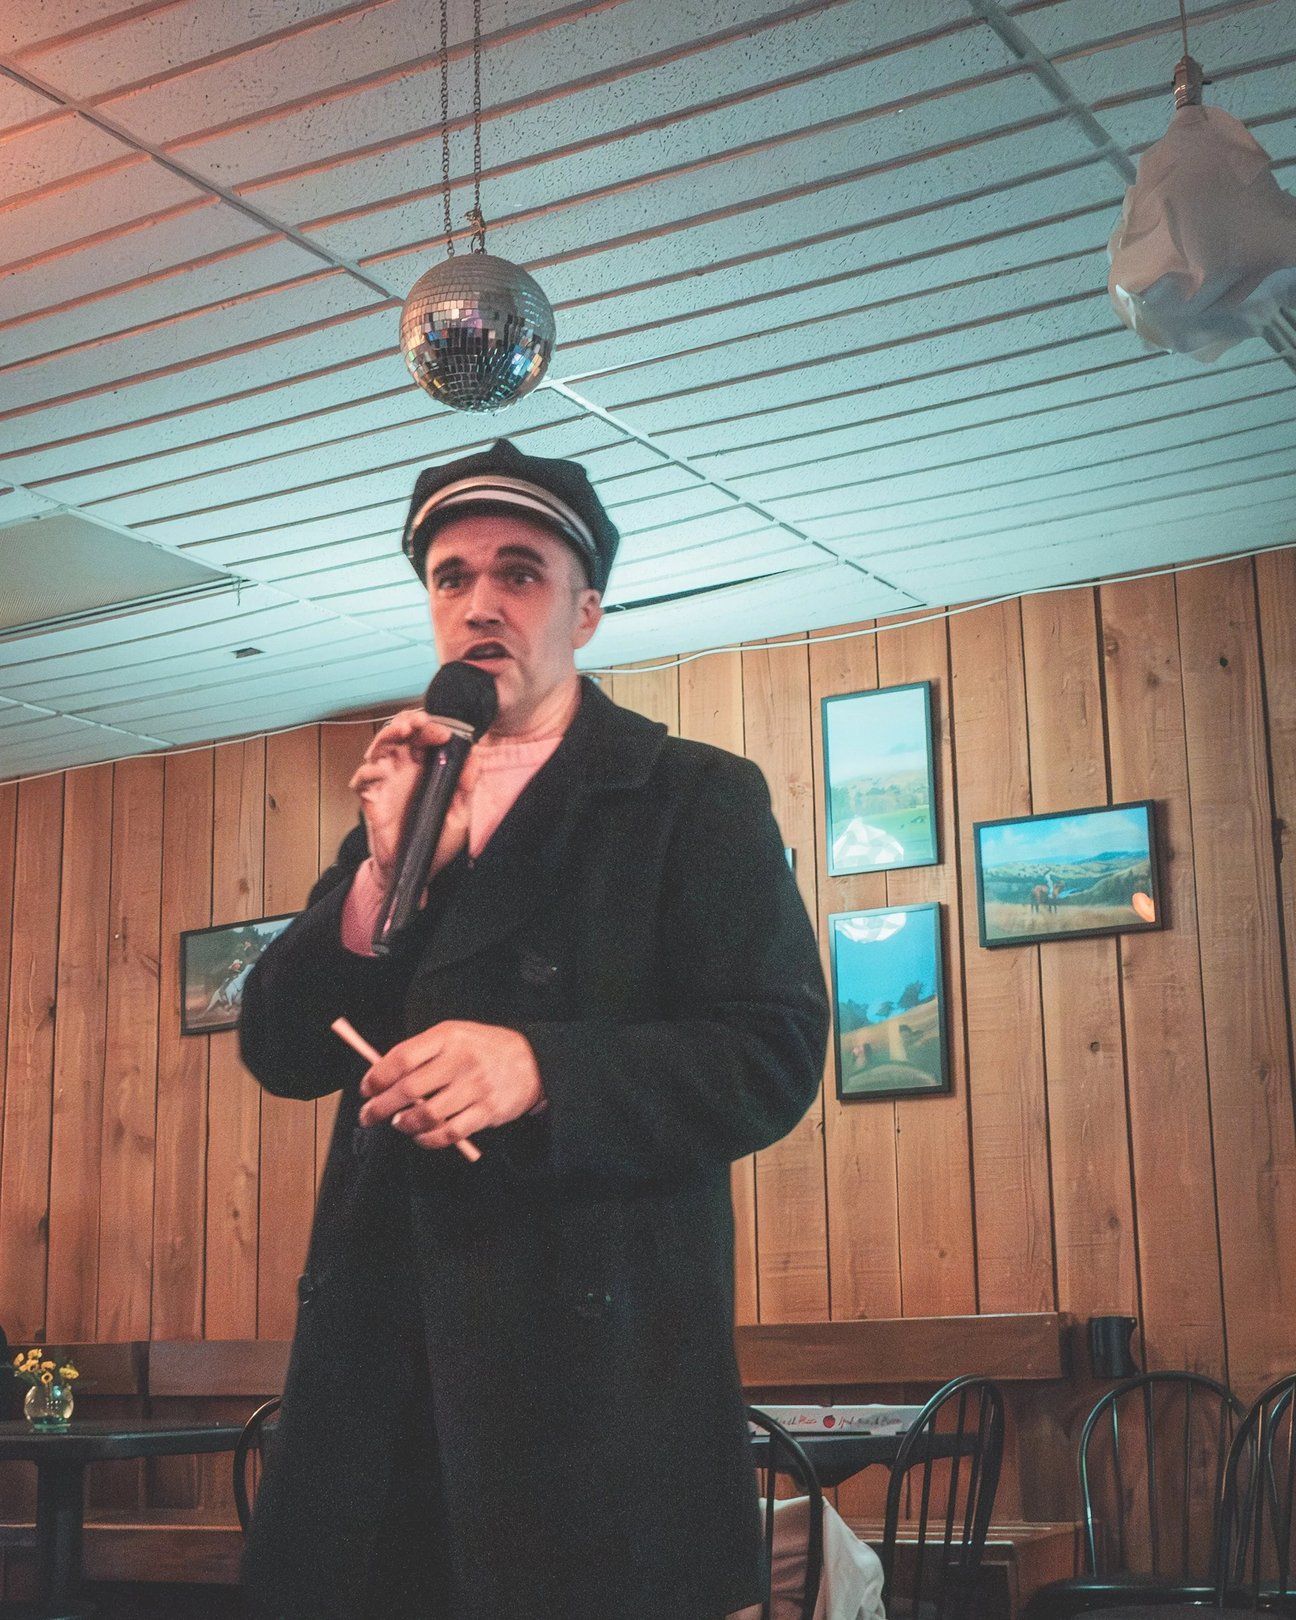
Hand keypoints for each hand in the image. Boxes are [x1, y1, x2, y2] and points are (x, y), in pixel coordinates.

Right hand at [348, 710, 479, 880]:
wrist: (417, 868)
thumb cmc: (437, 839)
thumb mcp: (460, 814)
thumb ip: (467, 786)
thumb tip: (475, 756)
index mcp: (426, 767)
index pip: (424, 736)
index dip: (432, 727)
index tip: (446, 732)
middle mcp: (404, 768)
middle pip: (400, 734)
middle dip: (409, 722)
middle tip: (421, 721)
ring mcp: (386, 781)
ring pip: (379, 748)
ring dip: (388, 734)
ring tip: (403, 730)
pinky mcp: (371, 798)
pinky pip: (361, 779)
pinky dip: (366, 772)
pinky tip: (378, 770)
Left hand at [357, 1021, 543, 1150]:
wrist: (534, 1061)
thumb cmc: (485, 1049)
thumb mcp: (455, 1036)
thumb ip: (422, 1052)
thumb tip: (382, 1076)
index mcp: (449, 1037)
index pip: (403, 1057)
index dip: (378, 1076)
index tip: (367, 1088)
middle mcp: (462, 1061)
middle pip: (409, 1089)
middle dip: (380, 1106)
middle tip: (368, 1115)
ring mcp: (476, 1088)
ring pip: (426, 1114)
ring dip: (404, 1124)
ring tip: (398, 1123)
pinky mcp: (487, 1112)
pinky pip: (449, 1133)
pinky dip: (428, 1139)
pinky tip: (421, 1136)